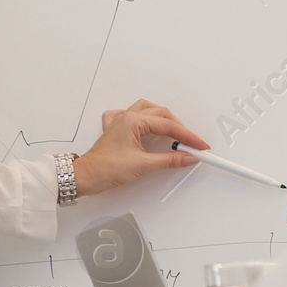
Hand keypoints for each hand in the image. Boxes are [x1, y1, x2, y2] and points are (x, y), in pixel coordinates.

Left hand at [73, 99, 208, 196]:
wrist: (87, 176)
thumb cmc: (107, 168)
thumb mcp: (144, 165)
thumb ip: (169, 160)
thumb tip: (187, 157)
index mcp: (133, 121)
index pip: (168, 126)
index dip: (187, 136)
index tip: (199, 146)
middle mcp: (126, 117)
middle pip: (160, 114)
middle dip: (178, 127)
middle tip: (191, 143)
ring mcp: (120, 122)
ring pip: (147, 110)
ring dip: (162, 118)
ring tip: (175, 131)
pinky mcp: (116, 131)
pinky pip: (129, 115)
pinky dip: (142, 118)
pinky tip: (146, 125)